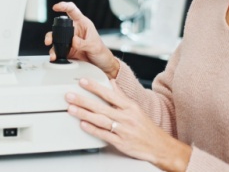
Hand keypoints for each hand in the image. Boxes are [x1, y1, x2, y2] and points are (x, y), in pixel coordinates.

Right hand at [45, 2, 118, 77]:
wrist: (101, 64)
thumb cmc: (101, 51)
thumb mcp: (94, 46)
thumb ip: (83, 43)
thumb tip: (73, 41)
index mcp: (83, 23)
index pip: (72, 10)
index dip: (64, 6)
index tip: (56, 7)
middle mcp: (75, 30)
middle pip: (60, 26)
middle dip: (52, 33)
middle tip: (50, 39)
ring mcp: (70, 40)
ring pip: (56, 39)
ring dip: (52, 45)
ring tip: (53, 52)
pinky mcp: (67, 49)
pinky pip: (58, 49)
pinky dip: (55, 53)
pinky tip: (55, 56)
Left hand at [66, 78, 191, 171]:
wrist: (159, 146)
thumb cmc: (145, 127)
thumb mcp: (135, 108)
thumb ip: (121, 95)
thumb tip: (111, 81)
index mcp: (130, 107)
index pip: (110, 94)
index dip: (95, 87)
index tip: (82, 81)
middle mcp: (126, 117)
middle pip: (102, 107)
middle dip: (84, 100)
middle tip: (69, 95)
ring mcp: (123, 130)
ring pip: (101, 120)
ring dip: (84, 114)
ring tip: (71, 109)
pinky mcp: (121, 143)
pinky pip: (104, 135)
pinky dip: (93, 130)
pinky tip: (83, 125)